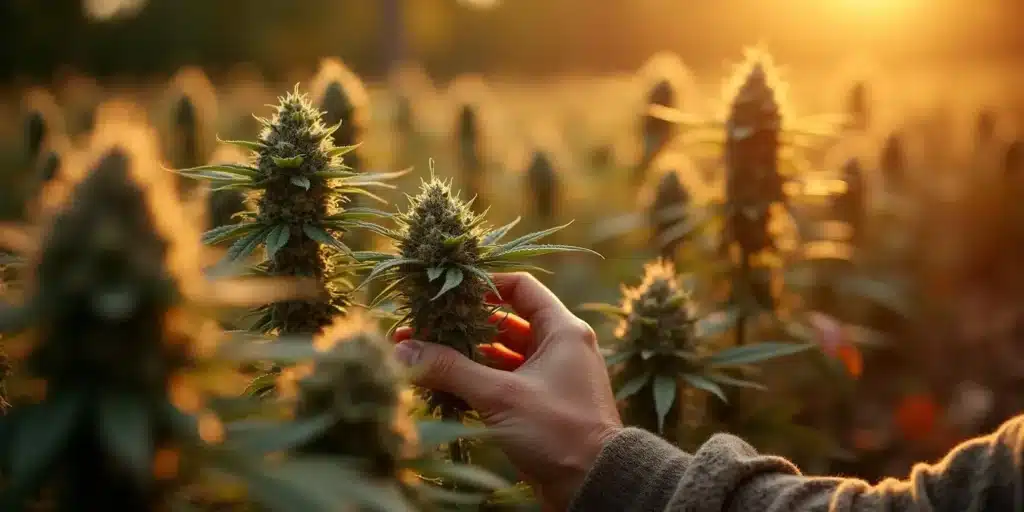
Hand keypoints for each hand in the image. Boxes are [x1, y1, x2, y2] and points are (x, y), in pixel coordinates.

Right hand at [392, 272, 622, 509]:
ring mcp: (551, 377)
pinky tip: (443, 387)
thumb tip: (403, 351)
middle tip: (422, 329)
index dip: (484, 285)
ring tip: (424, 356)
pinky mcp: (542, 404)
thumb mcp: (501, 396)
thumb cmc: (558, 430)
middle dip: (463, 327)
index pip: (521, 287)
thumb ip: (451, 370)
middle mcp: (560, 347)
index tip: (449, 293)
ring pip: (502, 355)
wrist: (595, 484)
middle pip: (505, 322)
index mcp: (563, 330)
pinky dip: (478, 382)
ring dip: (466, 356)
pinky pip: (505, 382)